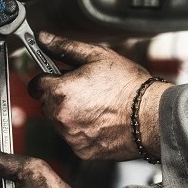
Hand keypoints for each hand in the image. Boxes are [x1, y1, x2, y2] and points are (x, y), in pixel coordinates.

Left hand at [28, 32, 171, 160]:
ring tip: (96, 106)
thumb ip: (64, 46)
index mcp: (59, 91)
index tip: (59, 78)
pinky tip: (100, 122)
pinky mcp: (81, 150)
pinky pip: (73, 138)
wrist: (152, 115)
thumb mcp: (96, 56)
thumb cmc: (128, 85)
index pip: (36, 85)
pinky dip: (82, 131)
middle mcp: (60, 116)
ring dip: (69, 114)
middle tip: (85, 91)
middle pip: (46, 104)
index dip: (48, 79)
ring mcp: (70, 135)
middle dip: (59, 96)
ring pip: (58, 122)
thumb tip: (42, 38)